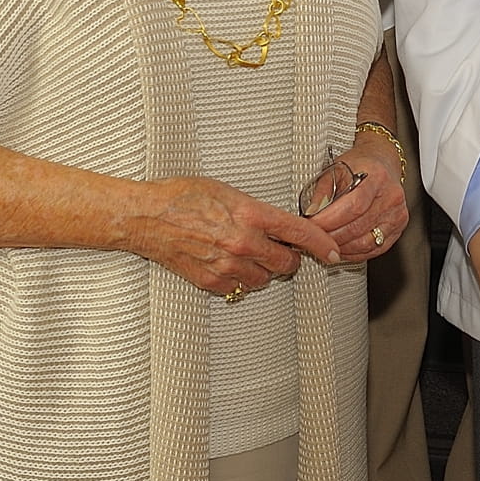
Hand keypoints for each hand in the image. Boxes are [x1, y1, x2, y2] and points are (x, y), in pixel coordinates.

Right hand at [129, 175, 342, 300]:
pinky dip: (240, 280)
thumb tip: (281, 225)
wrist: (147, 217)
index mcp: (250, 214)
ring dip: (263, 270)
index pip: (300, 233)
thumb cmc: (183, 197)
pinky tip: (227, 264)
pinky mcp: (212, 282)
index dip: (322, 245)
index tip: (333, 252)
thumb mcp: (228, 191)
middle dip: (287, 258)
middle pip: (287, 263)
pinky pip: (240, 288)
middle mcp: (243, 242)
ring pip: (265, 279)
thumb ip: (258, 211)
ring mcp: (228, 266)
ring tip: (245, 254)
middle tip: (276, 249)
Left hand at [306, 137, 408, 262]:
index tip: (312, 224)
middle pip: (358, 227)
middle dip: (331, 236)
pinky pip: (374, 249)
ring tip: (324, 243)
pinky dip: (354, 253)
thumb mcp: (337, 169)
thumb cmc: (360, 165)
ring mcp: (397, 215)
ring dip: (341, 247)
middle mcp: (392, 197)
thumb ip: (323, 191)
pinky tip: (340, 248)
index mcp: (377, 177)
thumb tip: (310, 214)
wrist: (383, 164)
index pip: (354, 205)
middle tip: (312, 237)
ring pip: (365, 243)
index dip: (330, 219)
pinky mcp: (397, 230)